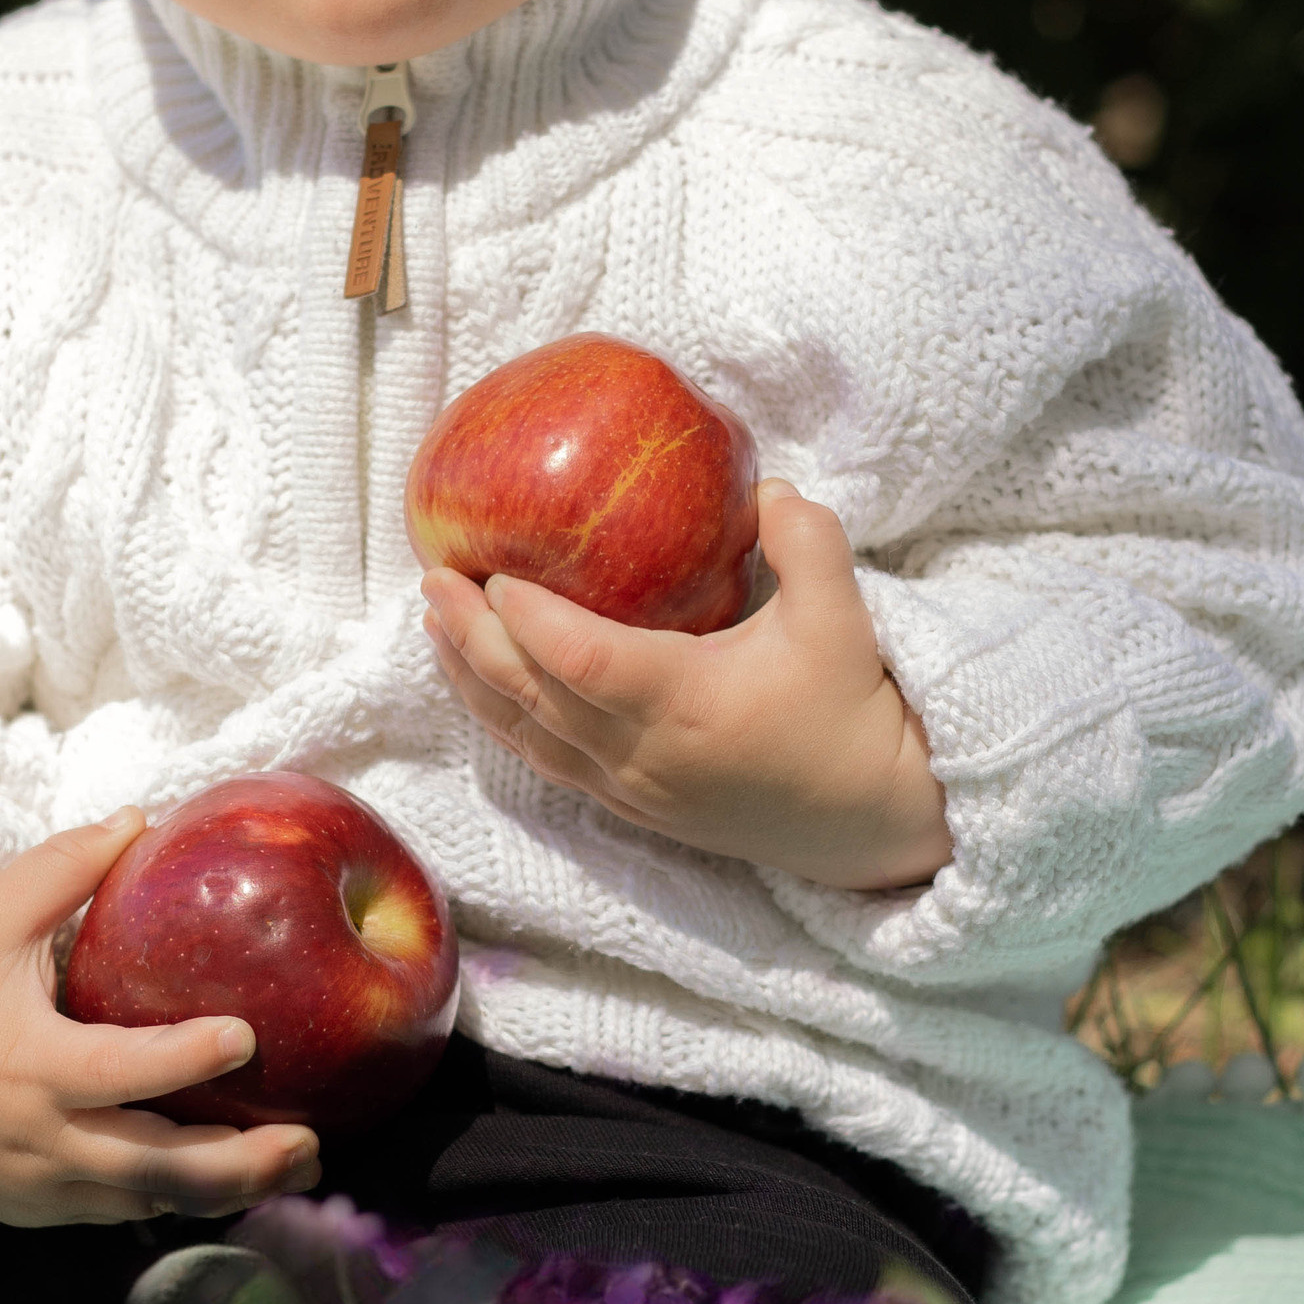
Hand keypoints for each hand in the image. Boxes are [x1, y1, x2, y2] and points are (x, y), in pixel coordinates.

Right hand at [0, 813, 322, 1224]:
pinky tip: (234, 1174)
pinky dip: (171, 1194)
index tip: (246, 1037)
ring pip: (142, 1202)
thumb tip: (144, 817)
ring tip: (296, 1160)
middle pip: (152, 1168)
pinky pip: (114, 1210)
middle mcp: (31, 1138)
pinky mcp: (31, 1208)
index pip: (117, 1071)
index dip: (183, 1059)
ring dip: (222, 1189)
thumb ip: (63, 867)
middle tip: (309, 1139)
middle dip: (238, 1163)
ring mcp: (31, 1185)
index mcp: (25, 1063)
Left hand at [419, 482, 952, 893]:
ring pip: (525, 736)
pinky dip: (503, 720)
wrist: (869, 819)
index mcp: (686, 703)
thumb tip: (767, 485)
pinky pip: (545, 761)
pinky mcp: (631, 805)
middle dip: (472, 636)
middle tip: (434, 577)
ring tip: (434, 625)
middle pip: (530, 695)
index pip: (580, 660)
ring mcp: (631, 786)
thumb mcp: (846, 619)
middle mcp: (643, 752)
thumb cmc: (853, 712)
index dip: (525, 619)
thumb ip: (809, 543)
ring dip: (473, 680)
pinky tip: (482, 686)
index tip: (489, 570)